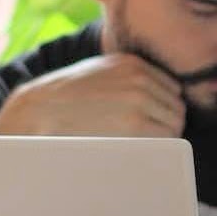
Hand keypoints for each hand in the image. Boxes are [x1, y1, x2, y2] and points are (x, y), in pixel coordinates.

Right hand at [0, 54, 185, 137]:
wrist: (39, 110)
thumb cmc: (65, 97)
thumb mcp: (99, 72)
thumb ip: (127, 77)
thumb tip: (155, 97)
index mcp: (133, 64)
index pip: (172, 89)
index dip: (165, 108)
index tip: (154, 122)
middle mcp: (140, 78)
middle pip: (177, 107)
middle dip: (167, 124)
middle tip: (150, 139)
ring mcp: (138, 100)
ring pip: (174, 125)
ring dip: (164, 138)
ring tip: (142, 147)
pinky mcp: (134, 124)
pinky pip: (165, 140)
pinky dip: (159, 148)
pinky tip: (141, 151)